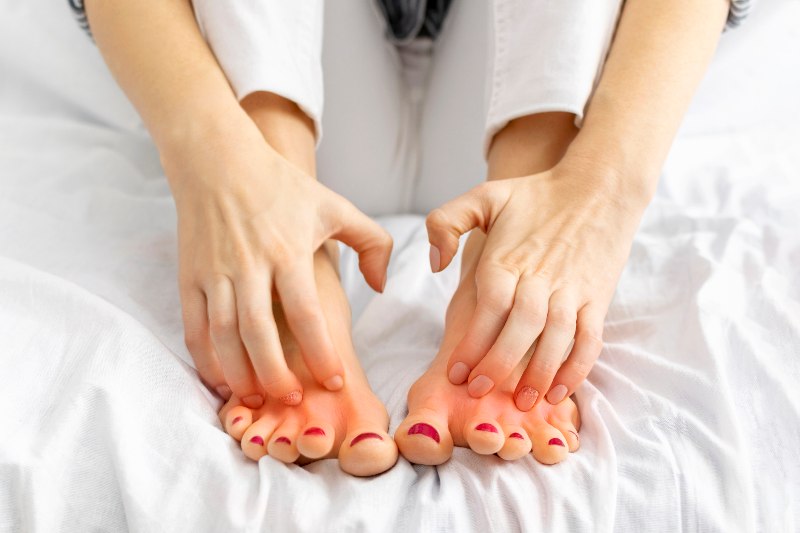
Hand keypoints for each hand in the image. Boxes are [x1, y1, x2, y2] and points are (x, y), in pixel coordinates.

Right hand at [165, 119, 391, 407]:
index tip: (335, 380)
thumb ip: (370, 242)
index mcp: (288, 251)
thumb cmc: (280, 186)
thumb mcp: (334, 205)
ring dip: (239, 373)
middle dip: (276, 374)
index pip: (307, 313)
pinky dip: (205, 358)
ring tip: (257, 398)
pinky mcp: (191, 276)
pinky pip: (194, 326)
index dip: (321, 351)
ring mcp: (216, 272)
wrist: (217, 160)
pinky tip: (221, 378)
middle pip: (259, 334)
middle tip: (294, 398)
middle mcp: (249, 265)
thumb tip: (380, 285)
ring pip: (223, 336)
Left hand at [427, 161, 644, 409]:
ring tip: (520, 402)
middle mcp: (541, 277)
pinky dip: (578, 367)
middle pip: (521, 328)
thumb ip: (446, 222)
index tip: (456, 372)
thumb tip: (435, 264)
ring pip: (556, 339)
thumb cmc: (536, 195)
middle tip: (478, 392)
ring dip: (539, 373)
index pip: (489, 307)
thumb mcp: (484, 195)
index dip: (473, 343)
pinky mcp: (597, 298)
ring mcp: (573, 290)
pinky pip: (590, 339)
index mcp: (509, 258)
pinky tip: (560, 391)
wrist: (599, 187)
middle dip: (499, 364)